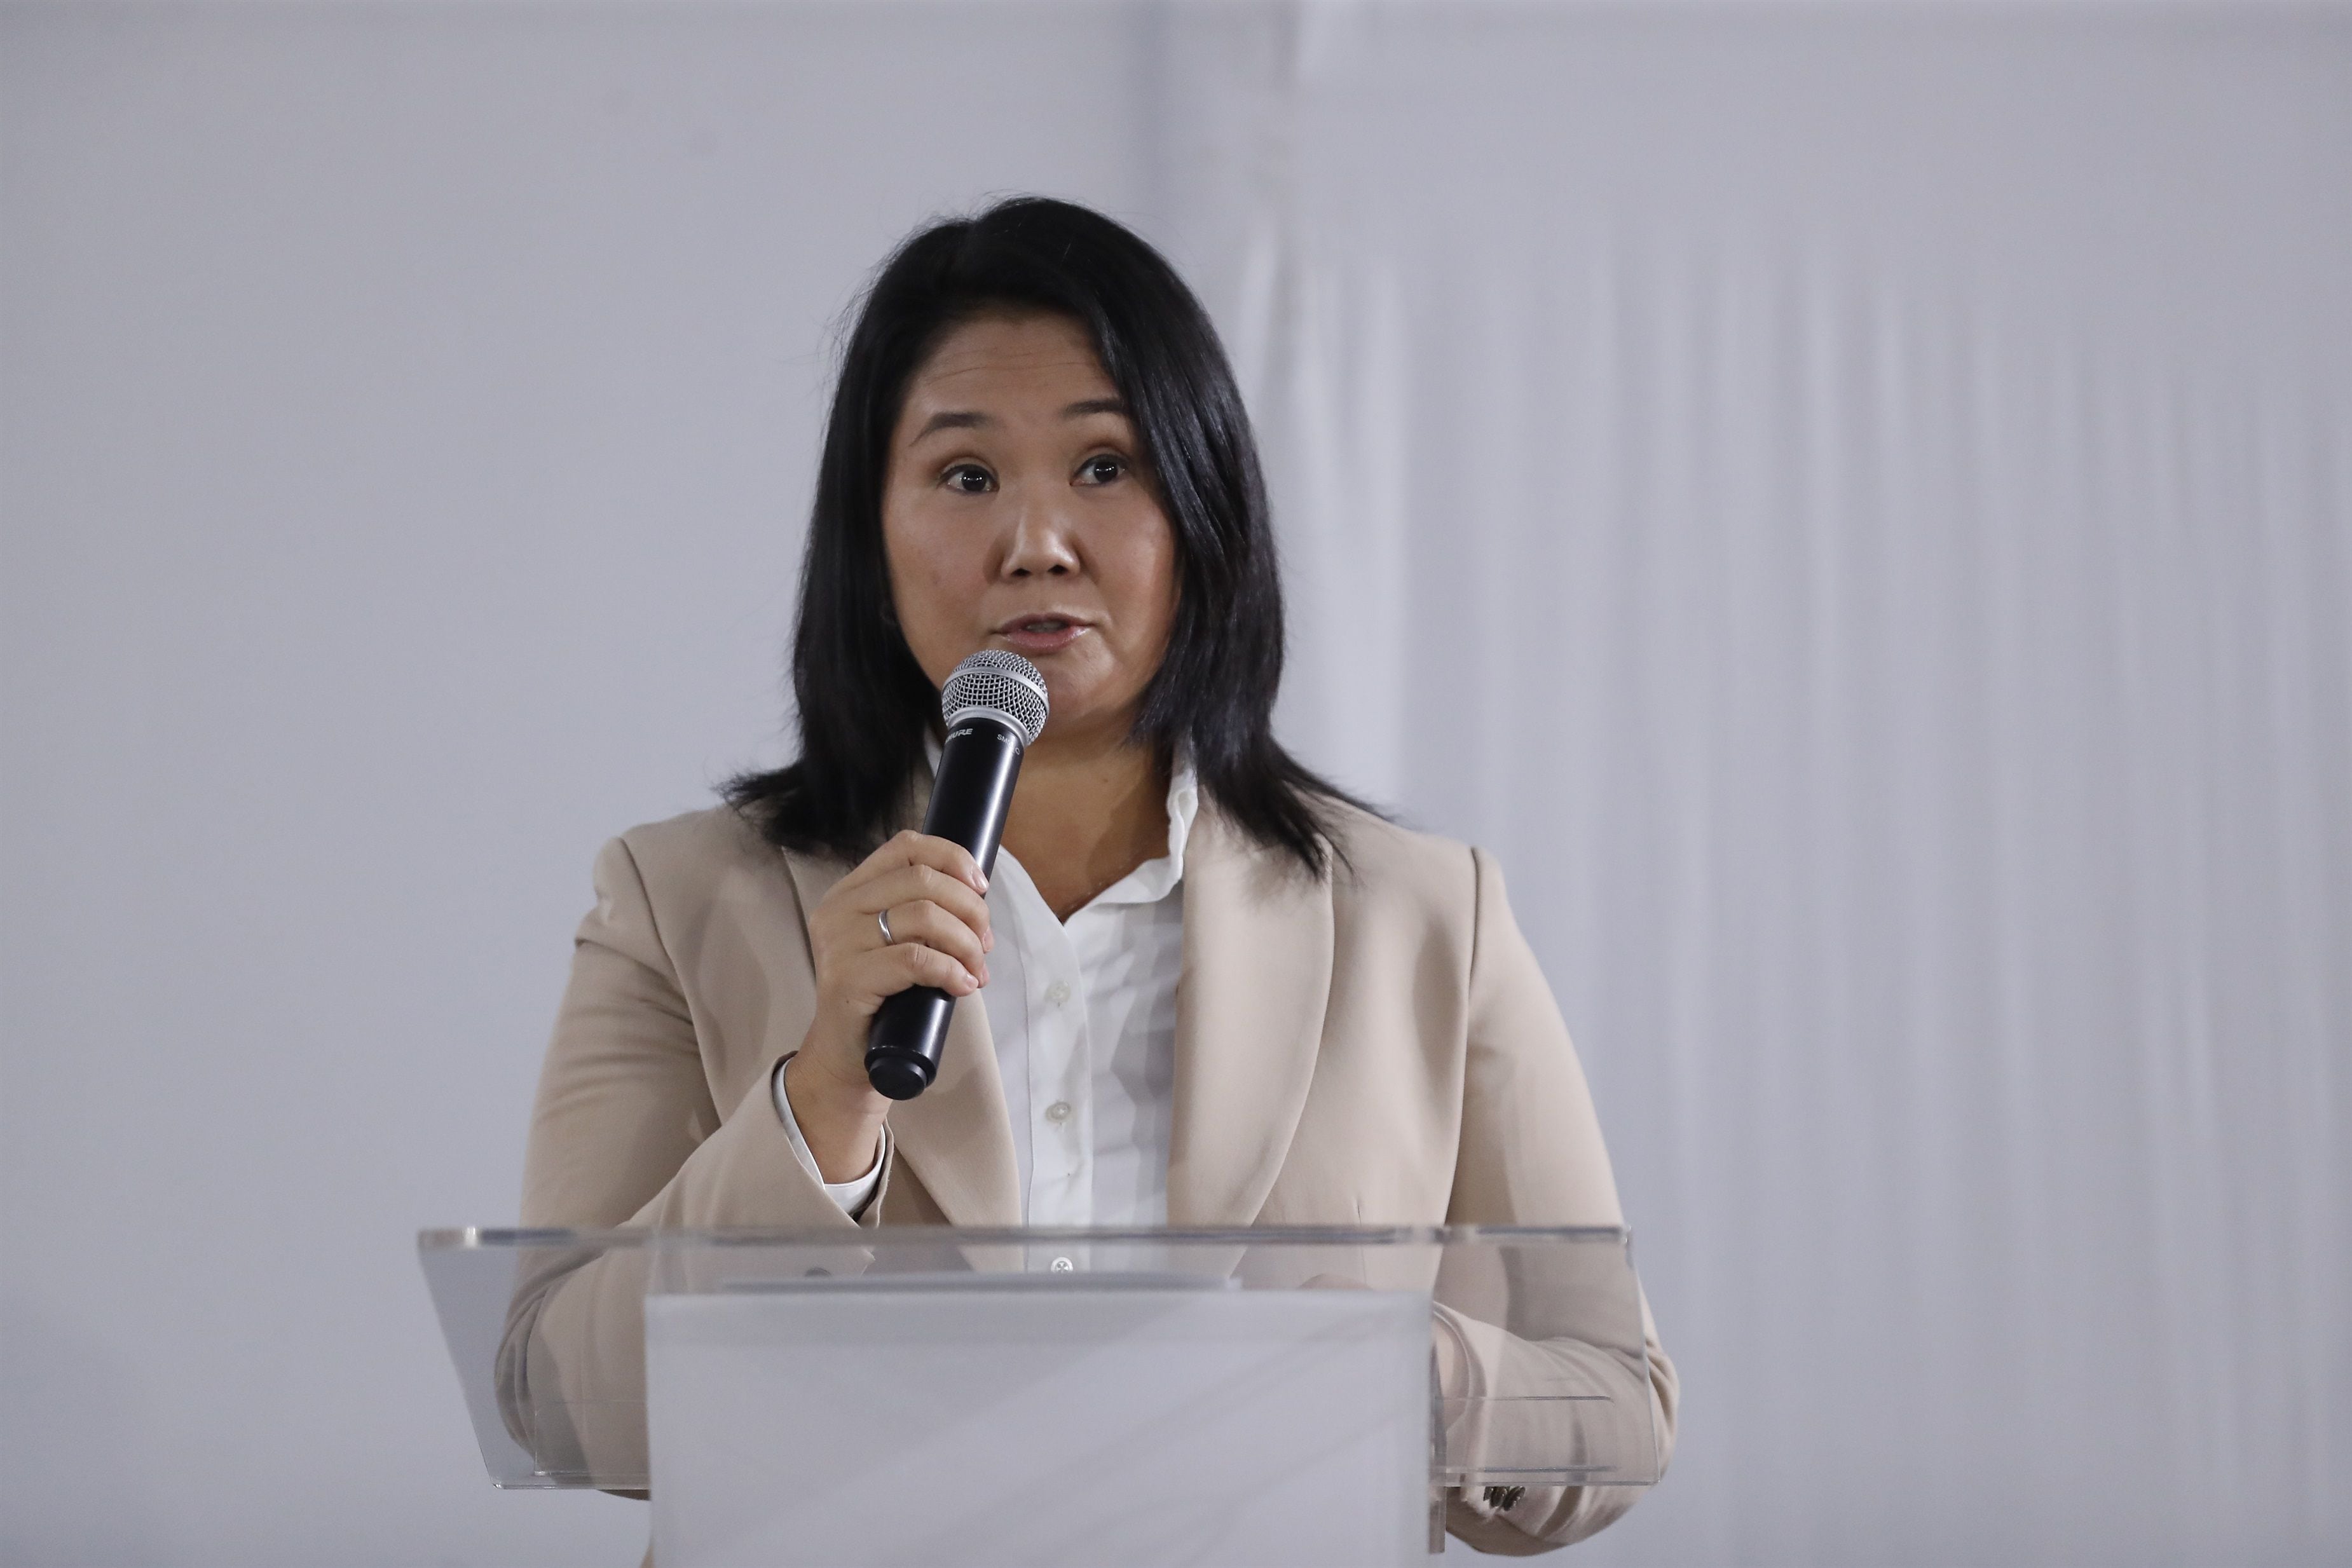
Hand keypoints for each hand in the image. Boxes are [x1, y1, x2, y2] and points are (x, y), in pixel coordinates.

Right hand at [784, 830, 993, 1179]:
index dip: (952, 857)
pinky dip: (951, 970)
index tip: (981, 887)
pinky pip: (916, 960)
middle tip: (984, 943)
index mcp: (850, 891)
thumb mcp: (898, 943)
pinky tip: (963, 985)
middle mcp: (838, 910)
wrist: (847, 1058)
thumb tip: (977, 895)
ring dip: (965, 943)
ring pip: (924, 916)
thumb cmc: (883, 999)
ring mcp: (838, 944)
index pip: (905, 847)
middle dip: (969, 909)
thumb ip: (921, 912)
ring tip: (976, 969)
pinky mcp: (847, 980)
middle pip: (923, 881)